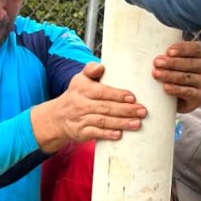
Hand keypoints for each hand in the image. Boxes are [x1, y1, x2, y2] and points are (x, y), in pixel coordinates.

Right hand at [31, 62, 146, 151]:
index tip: (132, 97)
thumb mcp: (79, 79)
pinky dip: (107, 134)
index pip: (102, 91)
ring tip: (137, 123)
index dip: (117, 95)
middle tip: (142, 111)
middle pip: (106, 107)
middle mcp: (81, 104)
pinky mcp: (80, 132)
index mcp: (82, 89)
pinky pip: (95, 133)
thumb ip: (91, 70)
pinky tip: (119, 135)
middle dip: (126, 110)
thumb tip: (101, 66)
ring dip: (121, 123)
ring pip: (102, 121)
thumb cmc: (76, 95)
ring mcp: (80, 119)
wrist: (57, 117)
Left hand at [153, 40, 200, 112]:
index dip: (182, 49)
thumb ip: (171, 53)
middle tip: (156, 63)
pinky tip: (166, 87)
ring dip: (169, 75)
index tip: (168, 51)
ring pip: (186, 77)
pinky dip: (176, 89)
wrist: (181, 97)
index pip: (196, 48)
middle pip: (190, 63)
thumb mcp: (177, 59)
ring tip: (156, 73)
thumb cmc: (176, 72)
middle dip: (171, 63)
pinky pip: (188, 92)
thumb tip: (155, 50)